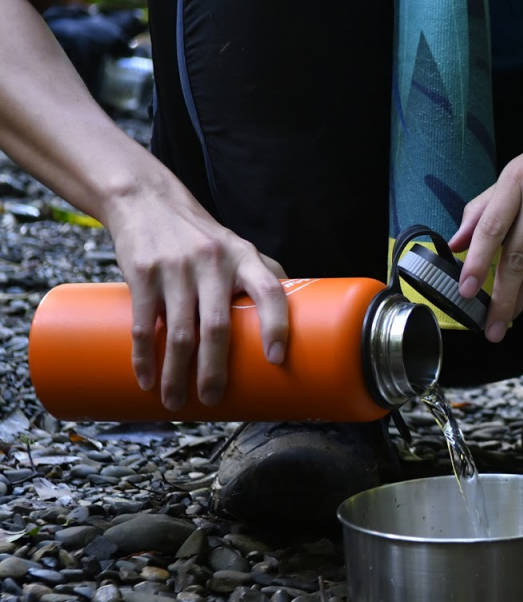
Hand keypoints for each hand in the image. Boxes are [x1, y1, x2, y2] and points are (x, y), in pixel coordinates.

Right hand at [102, 179, 288, 410]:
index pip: (270, 292)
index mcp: (245, 258)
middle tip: (213, 399)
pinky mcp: (143, 272)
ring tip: (176, 401)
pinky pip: (145, 323)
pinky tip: (146, 378)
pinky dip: (144, 356)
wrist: (147, 200)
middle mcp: (214, 262)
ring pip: (180, 332)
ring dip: (177, 373)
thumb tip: (300, 320)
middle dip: (215, 369)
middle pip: (218, 326)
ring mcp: (177, 267)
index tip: (277, 360)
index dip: (277, 326)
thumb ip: (264, 278)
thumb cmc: (202, 235)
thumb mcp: (239, 247)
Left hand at [449, 104, 522, 341]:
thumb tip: (457, 239)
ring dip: (520, 299)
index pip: (492, 227)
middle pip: (516, 256)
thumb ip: (486, 204)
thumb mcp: (521, 167)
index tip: (467, 289)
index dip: (478, 262)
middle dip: (501, 296)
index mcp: (518, 178)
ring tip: (504, 322)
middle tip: (489, 325)